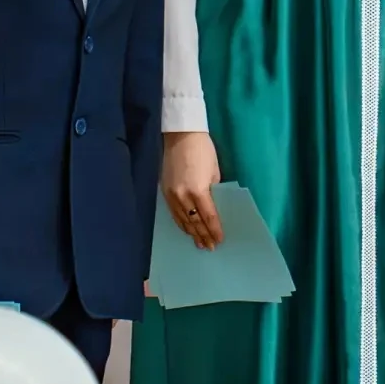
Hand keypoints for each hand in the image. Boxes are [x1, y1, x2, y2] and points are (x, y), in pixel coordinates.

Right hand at [162, 131, 223, 249]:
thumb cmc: (203, 151)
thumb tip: (213, 206)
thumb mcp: (214, 172)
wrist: (181, 136)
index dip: (214, 230)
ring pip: (182, 221)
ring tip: (199, 244)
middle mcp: (183, 196)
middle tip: (210, 247)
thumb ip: (213, 191)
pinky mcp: (165, 192)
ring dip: (192, 233)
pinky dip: (181, 223)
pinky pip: (174, 213)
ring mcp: (172, 195)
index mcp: (198, 190)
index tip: (219, 240)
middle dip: (203, 236)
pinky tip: (186, 230)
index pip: (208, 217)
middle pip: (194, 222)